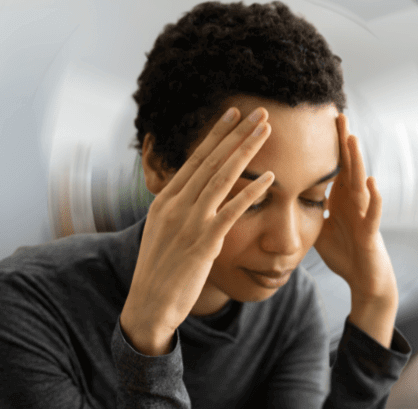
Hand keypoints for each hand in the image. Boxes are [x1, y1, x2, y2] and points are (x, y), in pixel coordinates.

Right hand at [120, 107, 273, 354]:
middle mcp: (176, 204)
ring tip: (266, 131)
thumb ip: (179, 208)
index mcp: (165, 199)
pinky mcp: (203, 243)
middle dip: (238, 133)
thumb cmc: (159, 269)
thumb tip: (196, 192)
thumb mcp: (162, 230)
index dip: (217, 134)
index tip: (233, 114)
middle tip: (259, 112)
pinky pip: (231, 212)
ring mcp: (189, 222)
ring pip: (222, 178)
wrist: (148, 305)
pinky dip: (251, 193)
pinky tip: (270, 180)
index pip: (195, 158)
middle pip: (212, 161)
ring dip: (246, 152)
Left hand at [314, 114, 397, 309]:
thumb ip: (308, 209)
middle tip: (338, 115)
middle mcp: (353, 201)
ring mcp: (364, 214)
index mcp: (340, 198)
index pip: (334, 166)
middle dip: (343, 142)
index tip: (320, 120)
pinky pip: (373, 213)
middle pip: (348, 166)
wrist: (364, 278)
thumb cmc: (344, 251)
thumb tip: (284, 196)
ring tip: (352, 138)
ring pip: (360, 183)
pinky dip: (374, 198)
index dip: (328, 145)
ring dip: (357, 161)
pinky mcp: (370, 232)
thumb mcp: (320, 227)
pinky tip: (371, 182)